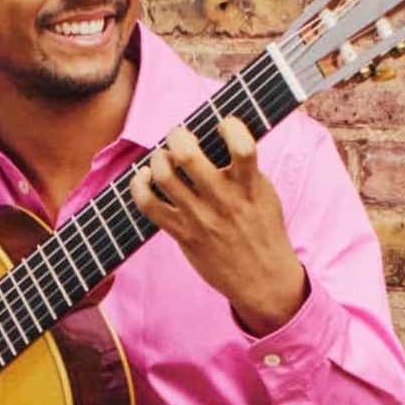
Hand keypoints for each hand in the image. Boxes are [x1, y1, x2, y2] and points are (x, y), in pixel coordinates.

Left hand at [127, 116, 307, 334]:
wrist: (262, 279)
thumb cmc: (263, 230)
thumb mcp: (265, 194)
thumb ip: (245, 168)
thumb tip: (221, 135)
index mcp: (249, 186)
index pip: (242, 146)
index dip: (230, 126)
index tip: (224, 125)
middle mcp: (223, 200)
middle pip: (187, 155)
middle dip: (178, 135)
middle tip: (180, 135)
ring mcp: (199, 218)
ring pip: (163, 176)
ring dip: (158, 157)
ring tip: (164, 157)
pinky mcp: (181, 234)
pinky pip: (148, 205)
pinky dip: (139, 185)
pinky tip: (145, 177)